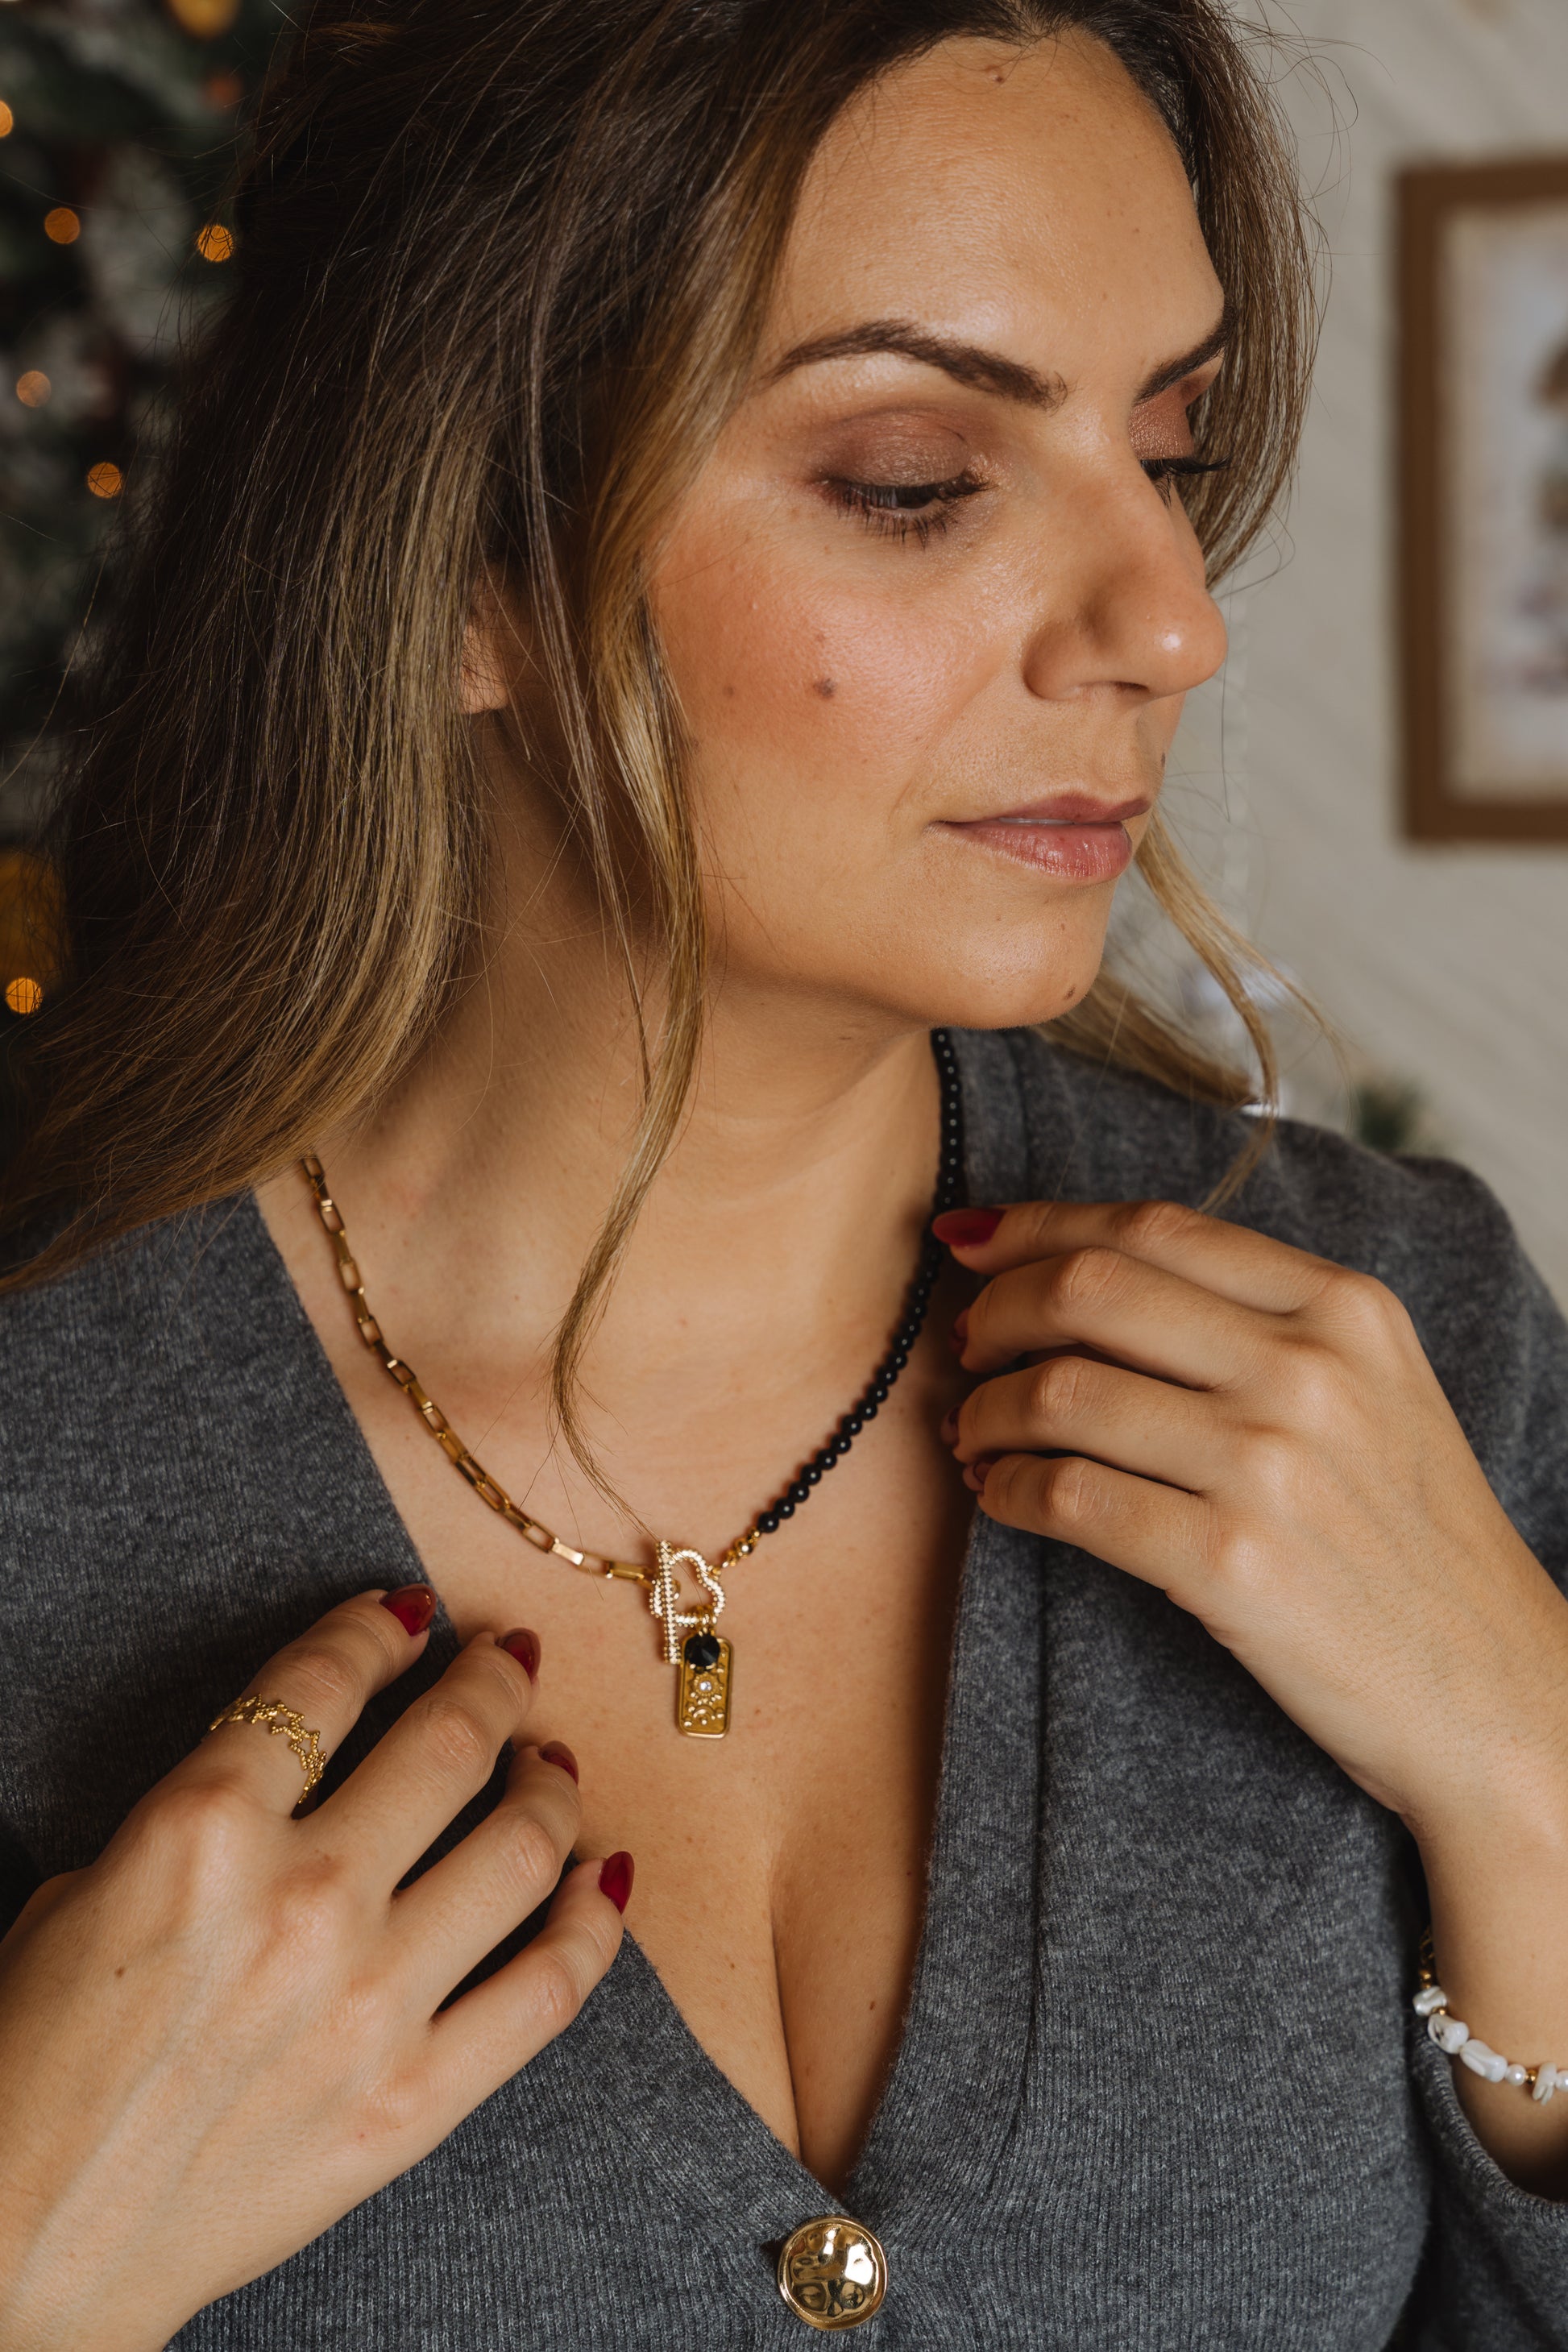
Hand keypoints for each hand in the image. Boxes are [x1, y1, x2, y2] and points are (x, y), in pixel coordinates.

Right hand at [0, 1588, 626, 2351]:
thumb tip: (300, 1778)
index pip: (327, 1679)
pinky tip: (604, 1877)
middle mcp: (303, 1901)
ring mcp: (370, 2003)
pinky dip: (594, 1922)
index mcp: (202, 1830)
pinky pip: (548, 1989)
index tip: (409, 1613)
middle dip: (492, 1681)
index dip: (380, 1628)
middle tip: (510, 1662)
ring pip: (521, 1847)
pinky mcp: (412, 2101)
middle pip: (450, 1742)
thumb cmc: (32, 2061)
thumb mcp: (85, 1891)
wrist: (18, 2245)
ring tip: (550, 1763)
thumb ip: (202, 1819)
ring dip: (549, 1785)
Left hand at [939, 1199, 1567, 1836]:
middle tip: (968, 1347)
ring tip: (973, 1435)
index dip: (1041, 1226)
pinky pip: (1067, 1499)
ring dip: (985, 1412)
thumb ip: (1256, 1321)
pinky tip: (1000, 1497)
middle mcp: (1309, 1370)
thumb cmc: (1408, 1540)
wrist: (1494, 1694)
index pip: (1155, 1226)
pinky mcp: (1230, 1567)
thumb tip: (1082, 1267)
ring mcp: (1270, 1467)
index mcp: (1345, 1307)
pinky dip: (1005, 1491)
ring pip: (1060, 1392)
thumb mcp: (1372, 1391)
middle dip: (997, 1310)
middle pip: (1090, 1288)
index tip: (973, 1240)